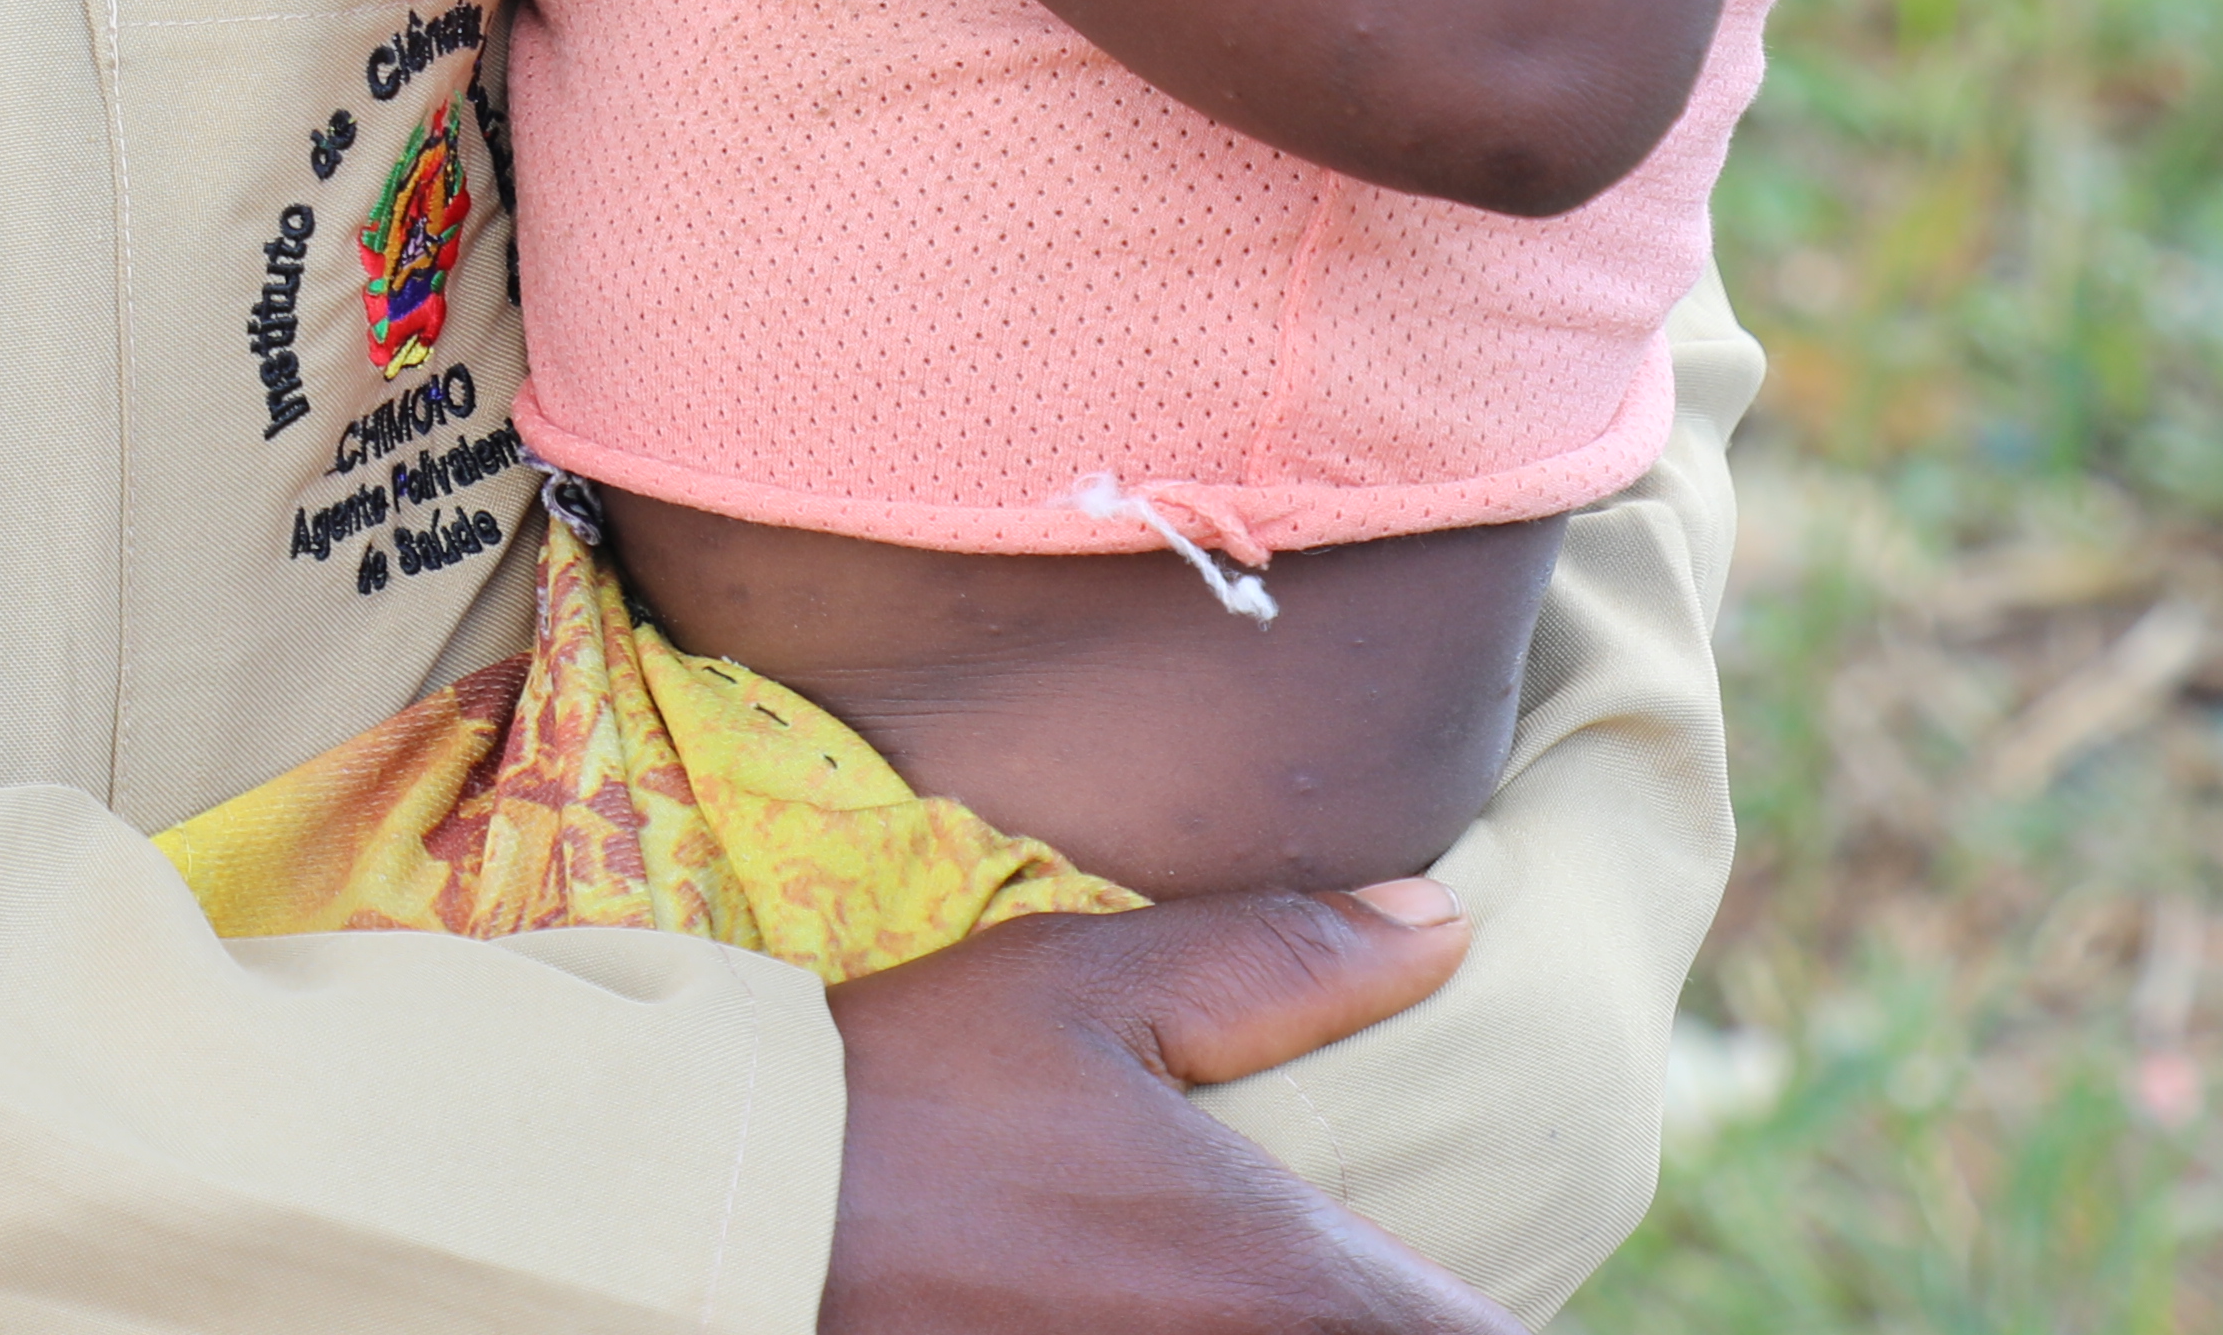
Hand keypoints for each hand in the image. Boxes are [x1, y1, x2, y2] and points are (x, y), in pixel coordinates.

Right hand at [821, 886, 1501, 1332]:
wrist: (738, 1214)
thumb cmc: (920, 1089)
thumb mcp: (1092, 984)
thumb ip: (1285, 959)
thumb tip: (1445, 927)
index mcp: (1286, 1285)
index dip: (1484, 1312)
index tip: (1458, 1265)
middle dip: (1406, 1314)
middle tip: (1366, 1264)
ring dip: (1310, 1326)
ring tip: (1257, 1279)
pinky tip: (1149, 1300)